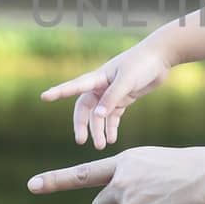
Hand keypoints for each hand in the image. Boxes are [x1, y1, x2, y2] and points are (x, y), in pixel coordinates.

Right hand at [40, 36, 177, 149]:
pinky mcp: (123, 98)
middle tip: (81, 141)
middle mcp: (101, 86)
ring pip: (99, 116)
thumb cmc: (142, 64)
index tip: (44, 97)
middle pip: (85, 108)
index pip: (74, 86)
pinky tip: (112, 139)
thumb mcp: (127, 80)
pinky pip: (113, 116)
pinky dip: (111, 127)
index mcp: (98, 77)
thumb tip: (97, 116)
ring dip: (99, 130)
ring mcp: (111, 93)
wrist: (160, 58)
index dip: (59, 92)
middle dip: (82, 125)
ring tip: (101, 145)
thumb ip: (112, 98)